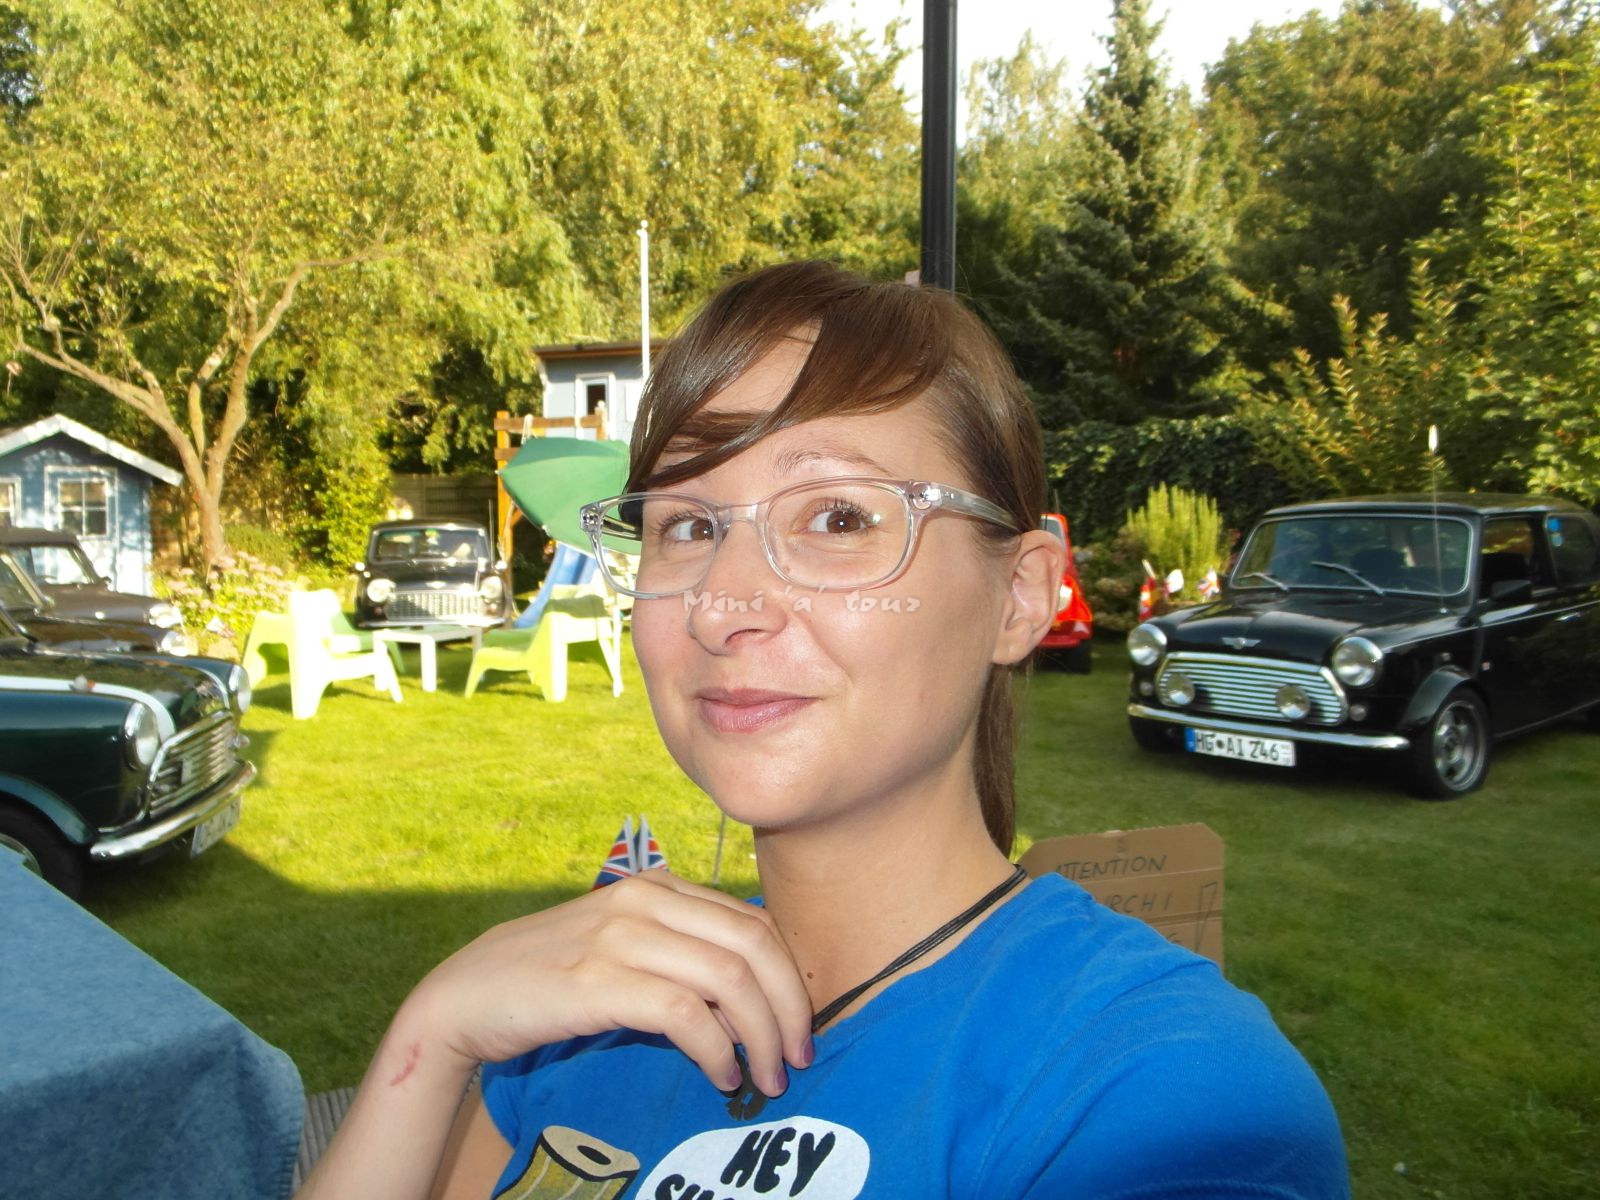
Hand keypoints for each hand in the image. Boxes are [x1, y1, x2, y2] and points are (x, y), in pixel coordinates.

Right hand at [401, 870, 813, 1097]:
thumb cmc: (551, 977)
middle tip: (799, 1056)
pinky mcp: (599, 981)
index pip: (754, 921)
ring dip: (762, 1035)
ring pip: (729, 977)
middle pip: (754, 943)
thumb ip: (680, 953)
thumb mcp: (623, 945)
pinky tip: (720, 1076)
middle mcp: (645, 899)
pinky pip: (685, 1013)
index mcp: (658, 885)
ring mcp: (621, 936)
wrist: (466, 994)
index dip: (790, 976)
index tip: (799, 1025)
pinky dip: (716, 1049)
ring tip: (767, 1077)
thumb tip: (751, 998)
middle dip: (789, 1006)